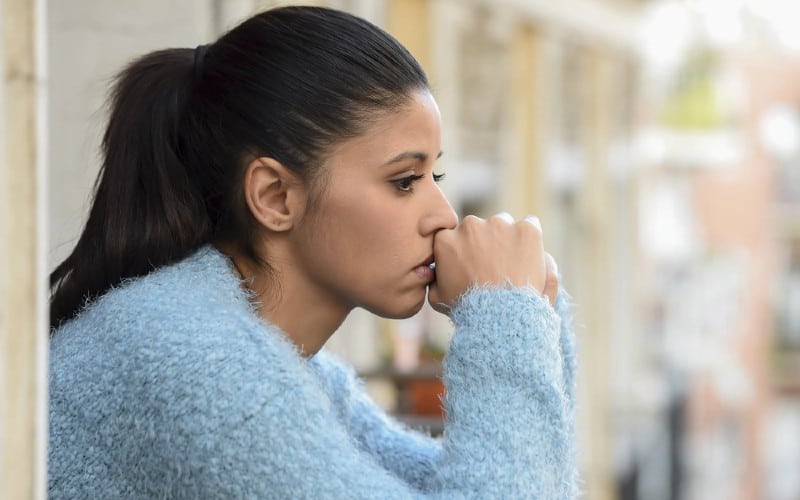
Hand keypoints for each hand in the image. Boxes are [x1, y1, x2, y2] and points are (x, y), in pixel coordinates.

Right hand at [427, 213, 557, 313]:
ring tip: (513, 264)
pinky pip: (530, 224)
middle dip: (485, 241)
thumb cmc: (468, 309)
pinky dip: (530, 238)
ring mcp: (499, 225)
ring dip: (506, 238)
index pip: (455, 235)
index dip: (465, 248)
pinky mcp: (526, 229)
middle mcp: (470, 225)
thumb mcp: (437, 297)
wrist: (501, 315)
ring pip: (504, 224)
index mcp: (446, 239)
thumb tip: (434, 270)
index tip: (473, 262)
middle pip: (479, 227)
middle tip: (494, 265)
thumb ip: (433, 278)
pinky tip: (529, 257)